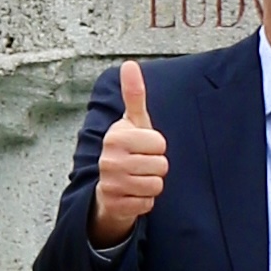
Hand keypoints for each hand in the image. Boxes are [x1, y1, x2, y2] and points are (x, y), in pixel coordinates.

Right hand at [89, 61, 169, 242]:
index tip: (143, 147)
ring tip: (137, 179)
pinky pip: (148, 203)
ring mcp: (111, 184)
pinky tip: (133, 194)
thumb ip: (134, 95)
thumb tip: (130, 64)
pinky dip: (145, 200)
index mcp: (115, 136)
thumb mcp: (132, 122)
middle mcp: (109, 160)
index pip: (160, 143)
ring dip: (152, 184)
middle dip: (156, 167)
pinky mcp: (116, 206)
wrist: (108, 189)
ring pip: (156, 185)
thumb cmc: (126, 150)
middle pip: (161, 165)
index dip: (157, 146)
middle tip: (140, 165)